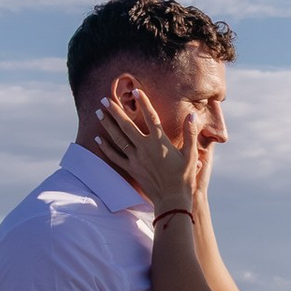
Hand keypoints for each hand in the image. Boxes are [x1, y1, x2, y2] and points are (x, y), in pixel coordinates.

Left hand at [94, 83, 195, 211]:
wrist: (172, 200)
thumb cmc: (184, 177)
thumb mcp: (191, 155)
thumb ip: (190, 134)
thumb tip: (192, 115)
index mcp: (160, 142)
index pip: (151, 117)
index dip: (144, 102)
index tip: (136, 91)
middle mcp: (145, 148)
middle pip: (127, 125)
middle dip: (115, 111)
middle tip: (105, 99)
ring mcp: (136, 159)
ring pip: (118, 138)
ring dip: (107, 124)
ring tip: (99, 112)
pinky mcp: (131, 169)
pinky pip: (115, 157)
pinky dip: (105, 148)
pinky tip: (98, 139)